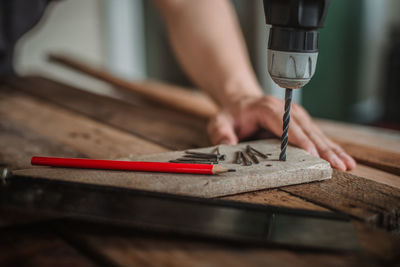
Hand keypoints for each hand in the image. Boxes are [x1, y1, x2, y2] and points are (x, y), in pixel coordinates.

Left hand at [207, 95, 355, 170]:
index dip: (300, 139)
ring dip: (332, 149)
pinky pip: (317, 136)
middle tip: (337, 165)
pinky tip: (342, 158)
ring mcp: (296, 116)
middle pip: (308, 130)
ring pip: (317, 133)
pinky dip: (330, 147)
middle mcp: (287, 111)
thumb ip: (220, 132)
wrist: (242, 102)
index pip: (286, 125)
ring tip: (347, 164)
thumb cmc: (232, 114)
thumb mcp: (219, 121)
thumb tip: (227, 144)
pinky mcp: (301, 123)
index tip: (312, 154)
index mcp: (267, 109)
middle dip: (323, 148)